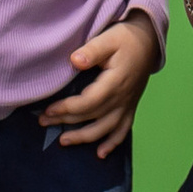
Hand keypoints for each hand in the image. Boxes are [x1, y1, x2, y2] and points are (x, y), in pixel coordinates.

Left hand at [42, 10, 157, 155]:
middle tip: (43, 122)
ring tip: (64, 141)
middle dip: (66, 121)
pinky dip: (112, 143)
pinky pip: (123, 130)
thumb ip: (92, 50)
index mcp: (115, 82)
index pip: (88, 102)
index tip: (48, 110)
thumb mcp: (108, 38)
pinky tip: (100, 154)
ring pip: (106, 128)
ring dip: (84, 137)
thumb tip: (74, 61)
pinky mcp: (130, 107)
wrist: (149, 41)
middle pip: (92, 116)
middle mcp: (122, 98)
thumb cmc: (126, 37)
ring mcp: (127, 104)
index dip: (67, 108)